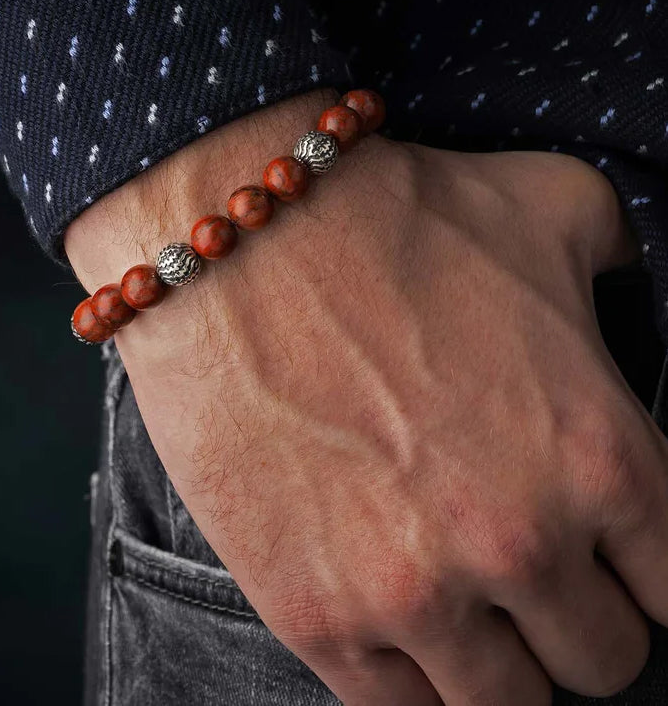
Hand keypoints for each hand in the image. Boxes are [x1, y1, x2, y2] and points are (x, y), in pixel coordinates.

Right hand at [66, 89, 667, 704]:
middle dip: (571, 614)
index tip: (608, 555)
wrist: (236, 233)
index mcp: (601, 454)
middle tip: (523, 564)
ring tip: (459, 599)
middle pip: (602, 661)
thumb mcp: (550, 204)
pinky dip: (409, 678)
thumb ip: (623, 257)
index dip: (644, 571)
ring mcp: (416, 593)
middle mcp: (522, 543)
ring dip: (495, 659)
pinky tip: (394, 621)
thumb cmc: (392, 213)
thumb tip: (628, 292)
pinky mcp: (317, 616)